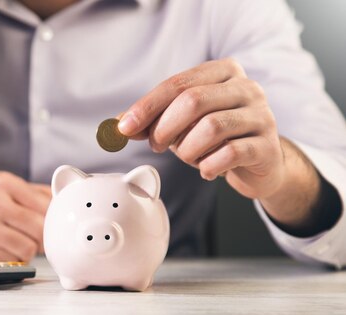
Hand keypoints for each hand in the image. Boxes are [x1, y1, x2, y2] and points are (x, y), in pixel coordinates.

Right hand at [0, 171, 50, 261]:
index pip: (48, 205)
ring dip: (25, 252)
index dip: (53, 222)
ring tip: (10, 246)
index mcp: (3, 182)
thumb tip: (63, 201)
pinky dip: (8, 260)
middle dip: (41, 240)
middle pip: (41, 228)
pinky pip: (9, 260)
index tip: (51, 229)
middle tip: (32, 243)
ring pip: (29, 247)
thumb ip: (28, 192)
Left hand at [118, 58, 283, 199]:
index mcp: (222, 72)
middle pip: (193, 101)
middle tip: (156, 146)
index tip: (125, 127)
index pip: (177, 83)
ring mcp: (261, 115)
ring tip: (188, 157)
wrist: (259, 162)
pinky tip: (207, 170)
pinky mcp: (267, 145)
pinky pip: (230, 153)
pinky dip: (209, 166)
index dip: (147, 106)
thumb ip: (153, 121)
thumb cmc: (216, 138)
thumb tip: (119, 126)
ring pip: (210, 127)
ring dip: (187, 149)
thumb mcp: (181, 125)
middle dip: (165, 128)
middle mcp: (246, 88)